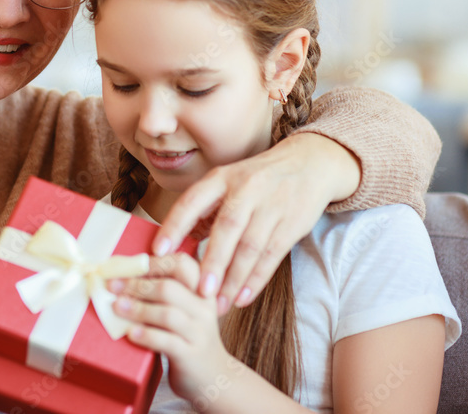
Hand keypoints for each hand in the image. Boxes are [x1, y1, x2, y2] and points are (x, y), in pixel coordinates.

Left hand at [110, 254, 234, 402]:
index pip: (182, 265)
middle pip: (169, 288)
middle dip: (137, 285)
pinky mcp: (191, 355)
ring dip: (138, 309)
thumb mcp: (185, 310)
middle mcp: (204, 308)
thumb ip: (165, 294)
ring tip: (117, 307)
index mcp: (202, 290)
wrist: (215, 377)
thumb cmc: (189, 338)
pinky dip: (146, 335)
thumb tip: (124, 277)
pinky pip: (166, 341)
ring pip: (167, 314)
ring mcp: (199, 332)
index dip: (154, 262)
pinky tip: (130, 333)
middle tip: (112, 286)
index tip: (128, 264)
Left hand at [153, 132, 359, 314]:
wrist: (309, 163)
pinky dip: (256, 279)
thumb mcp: (229, 181)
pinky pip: (272, 255)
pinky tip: (242, 298)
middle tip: (197, 292)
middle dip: (212, 262)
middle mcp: (246, 189)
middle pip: (227, 228)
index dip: (174, 226)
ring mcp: (271, 206)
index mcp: (221, 178)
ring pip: (250, 247)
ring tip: (218, 304)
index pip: (192, 202)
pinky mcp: (292, 223)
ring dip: (233, 279)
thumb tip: (179, 243)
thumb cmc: (258, 178)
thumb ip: (206, 210)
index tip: (158, 253)